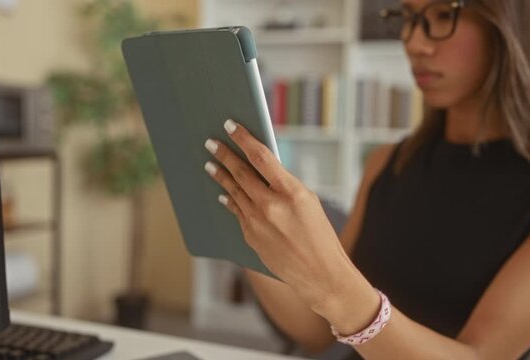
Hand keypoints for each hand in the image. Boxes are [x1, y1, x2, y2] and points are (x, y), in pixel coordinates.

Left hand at [203, 119, 367, 314]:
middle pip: (241, 173)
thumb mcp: (309, 202)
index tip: (231, 126)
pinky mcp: (250, 237)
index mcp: (291, 191)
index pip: (261, 157)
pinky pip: (237, 212)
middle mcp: (271, 205)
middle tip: (210, 142)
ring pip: (233, 192)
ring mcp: (257, 222)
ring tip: (209, 164)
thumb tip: (261, 170)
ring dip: (220, 176)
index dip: (243, 139)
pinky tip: (223, 193)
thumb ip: (284, 185)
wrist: (319, 274)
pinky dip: (229, 200)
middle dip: (224, 155)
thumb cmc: (320, 235)